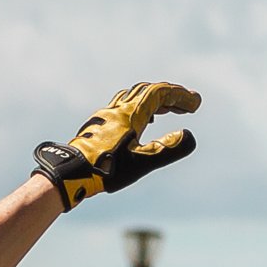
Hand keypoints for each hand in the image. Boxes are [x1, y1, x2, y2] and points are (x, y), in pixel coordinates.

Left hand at [32, 81, 201, 210]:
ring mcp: (105, 118)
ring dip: (154, 101)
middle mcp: (117, 110)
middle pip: (146, 92)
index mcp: (129, 114)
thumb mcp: (142, 162)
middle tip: (187, 105)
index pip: (158, 94)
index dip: (179, 95)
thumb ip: (168, 149)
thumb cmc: (106, 169)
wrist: (71, 174)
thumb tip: (188, 136)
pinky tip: (142, 124)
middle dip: (170, 96)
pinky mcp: (99, 127)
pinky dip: (140, 110)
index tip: (196, 103)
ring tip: (168, 111)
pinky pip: (124, 109)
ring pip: (134, 99)